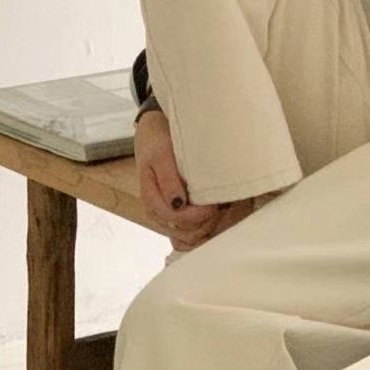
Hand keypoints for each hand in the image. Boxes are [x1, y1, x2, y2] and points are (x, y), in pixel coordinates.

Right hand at [133, 110, 221, 250]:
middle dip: (204, 223)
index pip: (176, 220)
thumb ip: (168, 179)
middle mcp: (158, 213)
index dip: (197, 216)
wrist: (156, 131)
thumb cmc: (157, 140)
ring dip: (207, 228)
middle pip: (184, 234)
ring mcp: (168, 216)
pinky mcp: (179, 214)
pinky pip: (191, 234)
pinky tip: (215, 216)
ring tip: (217, 208)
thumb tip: (177, 204)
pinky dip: (205, 230)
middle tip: (218, 205)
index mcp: (151, 200)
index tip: (212, 203)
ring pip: (189, 238)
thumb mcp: (161, 155)